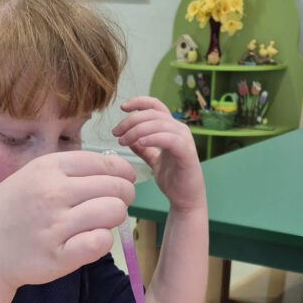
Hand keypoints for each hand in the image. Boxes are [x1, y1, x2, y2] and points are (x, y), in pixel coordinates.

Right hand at [0, 150, 135, 288]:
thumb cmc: (8, 214)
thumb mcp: (29, 177)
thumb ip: (66, 171)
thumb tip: (111, 168)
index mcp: (47, 168)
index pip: (105, 162)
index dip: (123, 173)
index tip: (124, 182)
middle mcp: (52, 192)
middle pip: (115, 187)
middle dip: (123, 197)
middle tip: (114, 206)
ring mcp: (56, 225)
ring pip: (113, 212)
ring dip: (113, 219)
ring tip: (98, 223)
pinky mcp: (60, 256)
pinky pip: (101, 242)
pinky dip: (102, 241)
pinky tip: (89, 241)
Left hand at [112, 97, 204, 212]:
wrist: (186, 200)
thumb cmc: (173, 180)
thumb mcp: (154, 161)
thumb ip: (144, 149)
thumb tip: (129, 139)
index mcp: (171, 128)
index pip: (155, 106)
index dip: (139, 103)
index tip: (123, 108)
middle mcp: (179, 129)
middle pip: (152, 114)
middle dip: (131, 120)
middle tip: (116, 133)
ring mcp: (184, 139)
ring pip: (159, 124)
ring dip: (137, 130)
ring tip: (123, 141)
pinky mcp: (187, 152)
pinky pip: (169, 139)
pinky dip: (153, 138)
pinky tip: (140, 142)